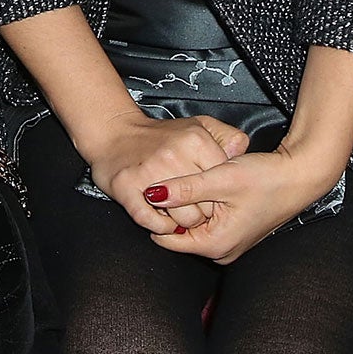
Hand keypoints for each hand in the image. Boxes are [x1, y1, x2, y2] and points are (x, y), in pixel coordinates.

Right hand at [78, 109, 247, 234]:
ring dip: (181, 223)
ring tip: (176, 212)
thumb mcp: (199, 126)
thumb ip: (228, 137)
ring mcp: (149, 173)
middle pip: (206, 209)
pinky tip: (161, 219)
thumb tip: (240, 157)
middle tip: (192, 206)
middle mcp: (173, 156)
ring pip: (182, 221)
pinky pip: (153, 223)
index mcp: (195, 141)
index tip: (210, 197)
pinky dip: (160, 227)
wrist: (112, 133)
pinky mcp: (126, 188)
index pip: (223, 187)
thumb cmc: (160, 136)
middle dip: (202, 213)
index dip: (218, 198)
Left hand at [145, 143, 343, 263]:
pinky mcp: (235, 232)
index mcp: (216, 245)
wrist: (299, 177)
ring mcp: (229, 243)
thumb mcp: (220, 179)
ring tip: (189, 182)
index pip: (168, 239)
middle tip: (171, 182)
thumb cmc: (264, 178)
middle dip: (172, 211)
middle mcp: (222, 251)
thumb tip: (151, 193)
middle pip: (179, 234)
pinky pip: (206, 223)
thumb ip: (185, 188)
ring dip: (187, 207)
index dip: (157, 214)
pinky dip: (200, 207)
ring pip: (192, 226)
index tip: (153, 190)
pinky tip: (204, 186)